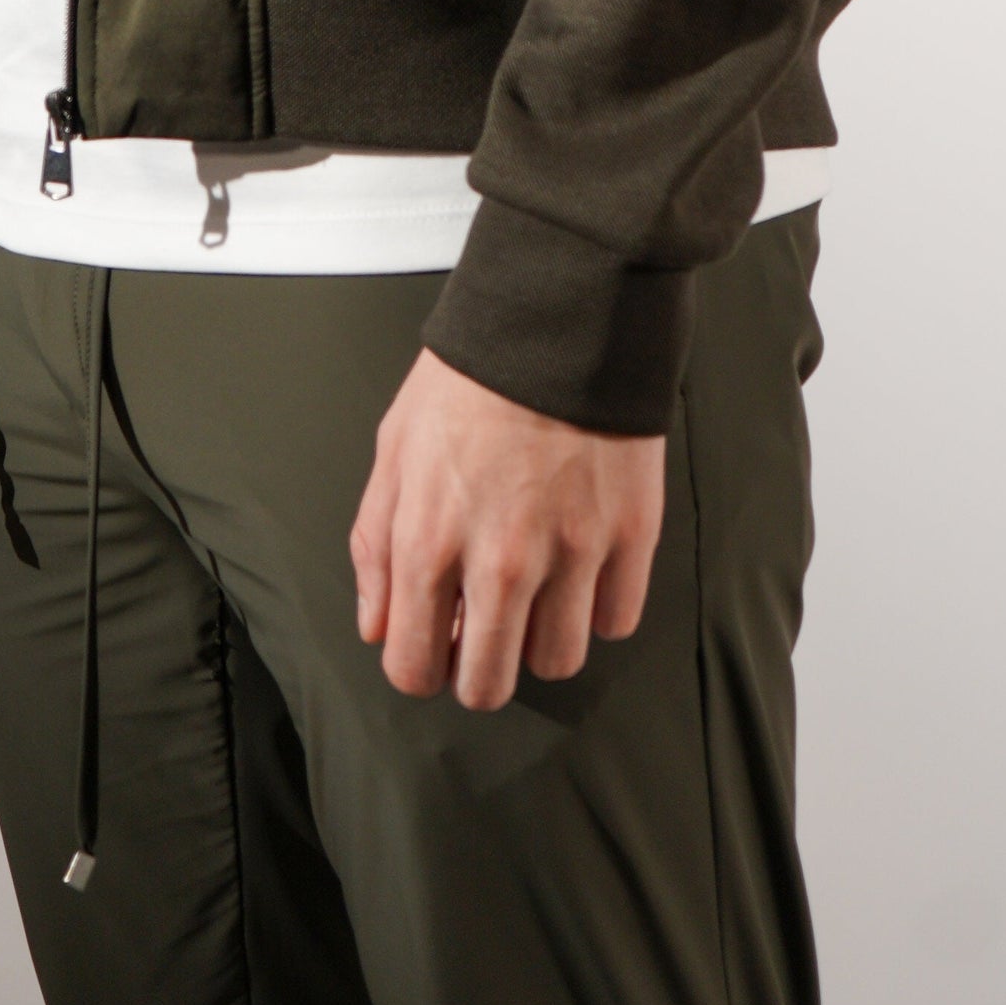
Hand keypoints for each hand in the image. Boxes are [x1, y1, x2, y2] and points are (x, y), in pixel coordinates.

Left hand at [350, 346, 664, 710]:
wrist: (557, 319)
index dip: (420, 665)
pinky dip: (599, 605)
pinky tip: (582, 565)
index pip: (414, 668)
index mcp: (429, 543)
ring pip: (558, 661)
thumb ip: (376, 546)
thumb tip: (377, 626)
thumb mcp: (394, 450)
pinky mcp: (630, 536)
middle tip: (485, 628)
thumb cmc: (468, 380)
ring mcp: (571, 553)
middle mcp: (500, 562)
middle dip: (480, 668)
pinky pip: (617, 620)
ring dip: (542, 638)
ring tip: (537, 590)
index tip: (433, 642)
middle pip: (490, 685)